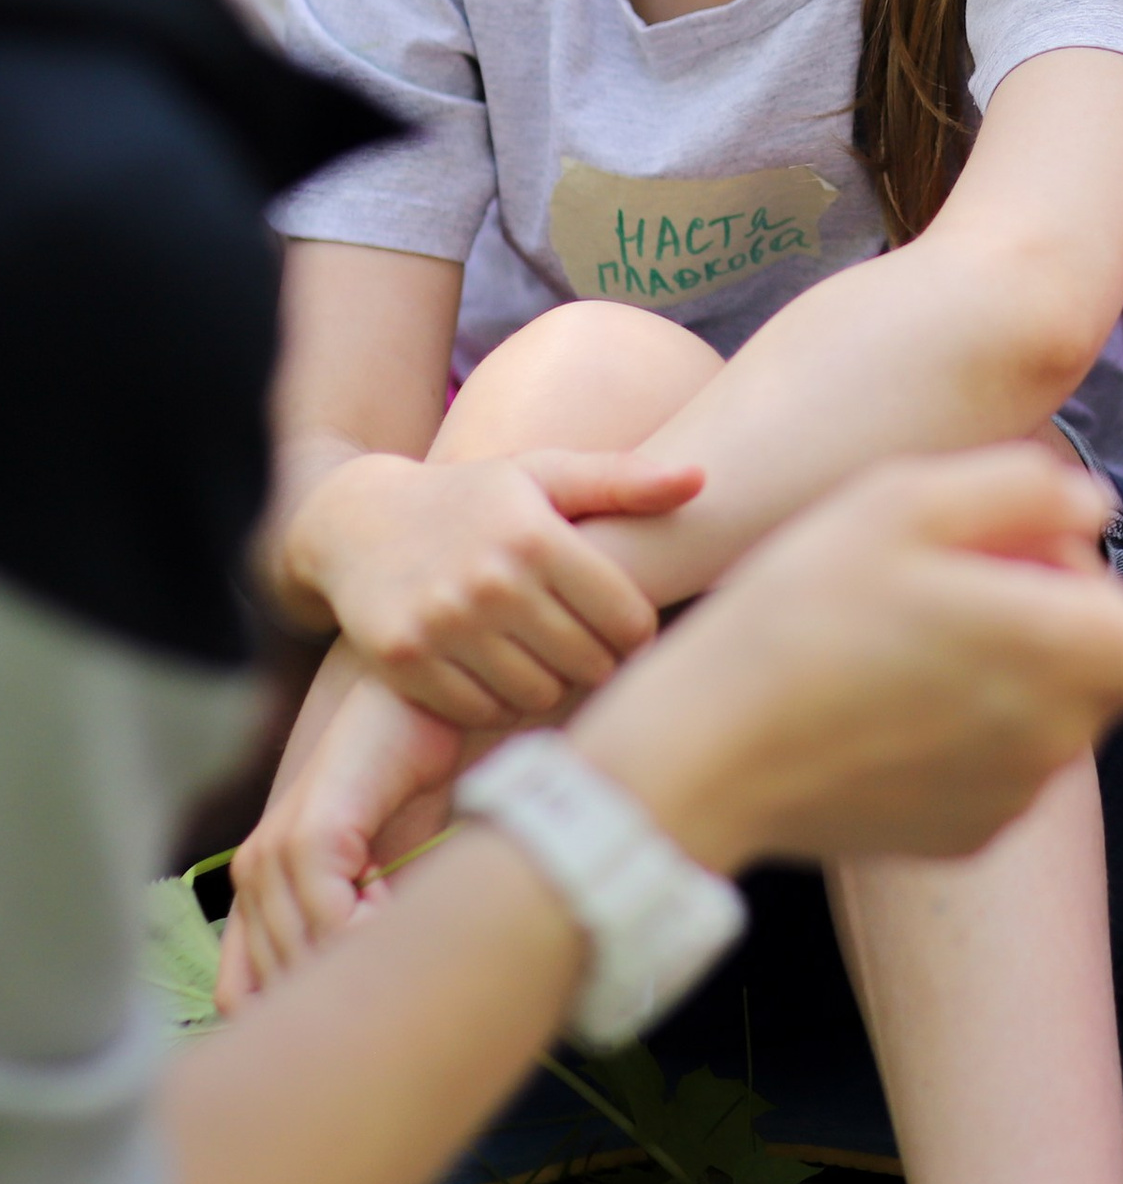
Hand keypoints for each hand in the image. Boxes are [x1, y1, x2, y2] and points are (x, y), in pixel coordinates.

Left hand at [217, 676, 468, 1012]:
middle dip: (339, 1001)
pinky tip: (400, 909)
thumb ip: (358, 929)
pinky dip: (369, 933)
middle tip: (395, 988)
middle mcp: (250, 878)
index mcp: (257, 891)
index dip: (306, 1017)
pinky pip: (330, 919)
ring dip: (358, 966)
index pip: (247, 998)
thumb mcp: (384, 873)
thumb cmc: (411, 786)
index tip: (364, 1011)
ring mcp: (272, 857)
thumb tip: (371, 1009)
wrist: (423, 703)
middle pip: (276, 989)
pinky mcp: (309, 835)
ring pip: (303, 961)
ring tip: (405, 942)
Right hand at [285, 451, 704, 726]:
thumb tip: (702, 479)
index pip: (627, 619)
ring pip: (537, 694)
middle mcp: (491, 580)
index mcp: (538, 535)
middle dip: (598, 661)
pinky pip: (480, 709)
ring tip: (547, 659)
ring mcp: (443, 622)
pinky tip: (499, 671)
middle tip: (588, 649)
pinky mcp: (404, 658)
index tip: (624, 627)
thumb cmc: (476, 497)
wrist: (359, 521)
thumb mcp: (547, 474)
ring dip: (551, 685)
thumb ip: (624, 481)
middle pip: (588, 663)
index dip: (637, 632)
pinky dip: (497, 702)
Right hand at [573, 443, 1122, 872]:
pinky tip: (877, 696)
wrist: (696, 758)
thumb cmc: (800, 608)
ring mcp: (1021, 793)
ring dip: (998, 651)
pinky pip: (1002, 744)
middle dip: (1047, 597)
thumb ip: (1028, 489)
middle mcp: (1064, 735)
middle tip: (926, 572)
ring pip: (1047, 689)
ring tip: (884, 635)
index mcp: (1066, 650)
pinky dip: (961, 711)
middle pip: (1099, 639)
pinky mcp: (975, 832)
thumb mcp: (910, 495)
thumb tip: (1090, 522)